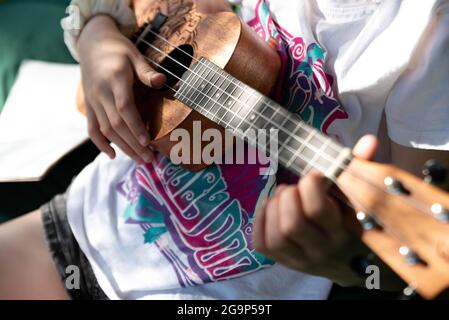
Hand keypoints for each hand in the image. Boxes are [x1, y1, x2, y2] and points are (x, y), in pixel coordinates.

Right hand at [77, 15, 166, 163]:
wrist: (91, 43)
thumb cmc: (118, 49)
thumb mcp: (134, 55)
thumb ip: (147, 71)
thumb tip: (162, 81)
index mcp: (115, 79)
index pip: (124, 107)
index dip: (136, 126)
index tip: (148, 142)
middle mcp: (101, 92)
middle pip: (116, 124)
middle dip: (133, 144)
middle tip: (150, 159)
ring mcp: (93, 101)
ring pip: (105, 129)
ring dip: (122, 147)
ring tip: (140, 160)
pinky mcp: (88, 105)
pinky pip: (91, 128)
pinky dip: (100, 143)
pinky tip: (113, 155)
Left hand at [253, 135, 379, 286]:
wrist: (352, 264)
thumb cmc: (353, 222)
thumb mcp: (359, 198)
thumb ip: (360, 169)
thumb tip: (368, 140)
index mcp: (341, 232)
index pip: (317, 210)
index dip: (310, 186)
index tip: (314, 176)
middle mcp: (320, 250)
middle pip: (291, 225)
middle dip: (288, 197)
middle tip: (294, 187)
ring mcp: (299, 259)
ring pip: (275, 237)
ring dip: (274, 208)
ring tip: (283, 196)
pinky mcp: (282, 261)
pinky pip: (261, 243)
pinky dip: (260, 219)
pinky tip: (271, 206)